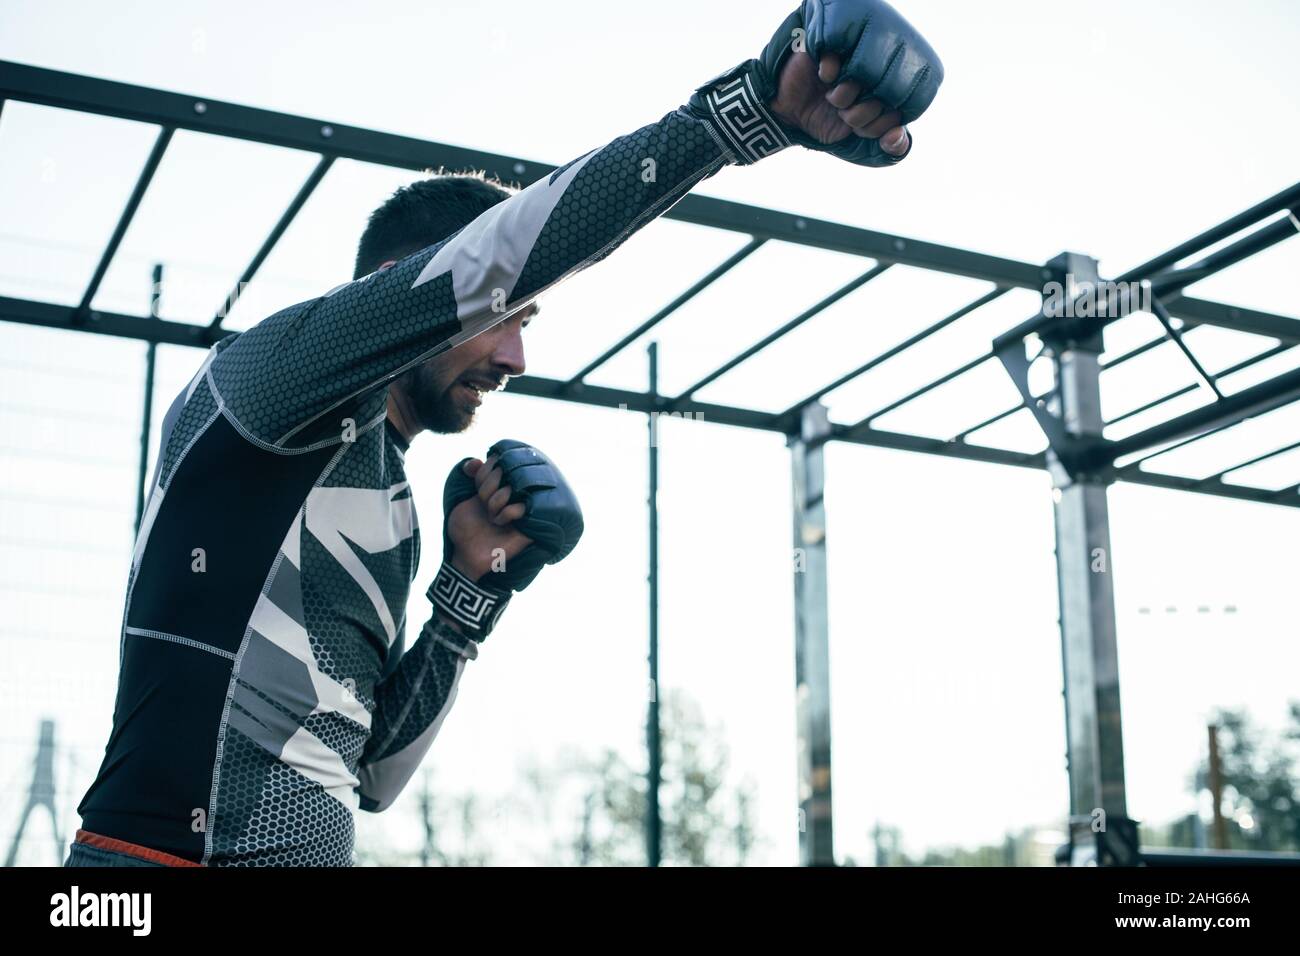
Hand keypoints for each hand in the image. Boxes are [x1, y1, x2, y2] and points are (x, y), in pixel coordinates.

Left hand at [446, 455, 532, 580]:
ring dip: (495, 501)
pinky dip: (507, 512)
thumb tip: (476, 460)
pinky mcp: (529, 523)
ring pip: (515, 486)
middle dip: (488, 486)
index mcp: (498, 485)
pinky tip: (500, 523)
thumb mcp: (463, 499)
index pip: (498, 462)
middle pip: (507, 470)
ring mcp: (521, 507)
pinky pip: (522, 506)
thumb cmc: (465, 530)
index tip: (477, 488)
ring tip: (491, 516)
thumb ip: (472, 479)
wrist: (466, 555)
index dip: (484, 473)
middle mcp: (512, 494)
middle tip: (484, 505)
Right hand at [769, 51, 909, 156]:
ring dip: (845, 95)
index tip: (861, 130)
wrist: (786, 117)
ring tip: (831, 97)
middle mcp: (871, 74)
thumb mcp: (857, 146)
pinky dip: (831, 70)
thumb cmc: (822, 126)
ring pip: (864, 72)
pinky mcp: (827, 49)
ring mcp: (851, 59)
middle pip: (885, 90)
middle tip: (844, 115)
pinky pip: (839, 53)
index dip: (881, 124)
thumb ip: (886, 148)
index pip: (898, 104)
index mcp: (883, 92)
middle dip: (862, 114)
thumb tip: (897, 136)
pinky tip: (824, 77)